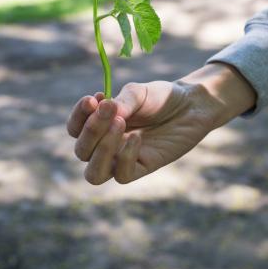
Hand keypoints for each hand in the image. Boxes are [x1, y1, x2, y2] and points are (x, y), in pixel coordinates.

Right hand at [67, 64, 255, 184]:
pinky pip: (122, 176)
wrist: (192, 105)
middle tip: (111, 108)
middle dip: (92, 129)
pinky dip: (125, 158)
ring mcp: (123, 159)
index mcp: (100, 125)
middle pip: (82, 151)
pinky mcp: (143, 168)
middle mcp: (107, 145)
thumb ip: (122, 101)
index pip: (75, 129)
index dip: (78, 116)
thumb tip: (106, 111)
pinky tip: (137, 137)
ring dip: (101, 151)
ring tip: (118, 124)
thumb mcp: (138, 92)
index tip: (93, 98)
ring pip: (94, 173)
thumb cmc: (161, 97)